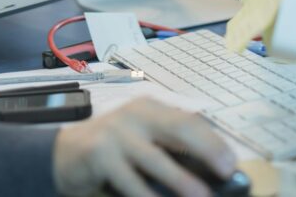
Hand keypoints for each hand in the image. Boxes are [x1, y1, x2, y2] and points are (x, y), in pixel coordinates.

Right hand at [52, 98, 235, 196]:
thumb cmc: (111, 151)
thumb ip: (167, 147)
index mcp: (150, 108)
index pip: (188, 120)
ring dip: (181, 180)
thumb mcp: (140, 140)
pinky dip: (147, 196)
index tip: (231, 162)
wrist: (64, 155)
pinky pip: (130, 180)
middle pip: (178, 128)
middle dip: (206, 149)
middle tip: (226, 171)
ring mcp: (116, 132)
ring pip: (156, 158)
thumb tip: (207, 170)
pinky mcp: (100, 153)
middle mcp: (135, 114)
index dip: (213, 140)